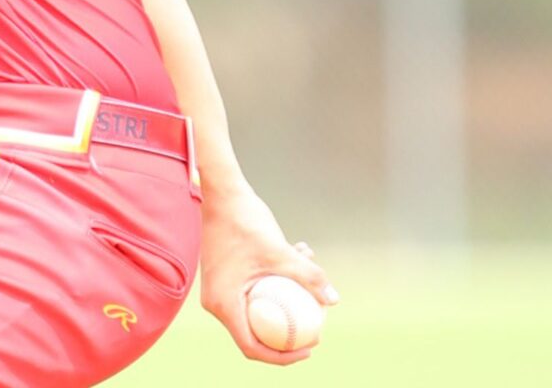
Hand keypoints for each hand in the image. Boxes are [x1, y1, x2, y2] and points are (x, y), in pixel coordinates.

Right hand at [197, 186, 337, 364]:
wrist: (221, 194)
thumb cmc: (245, 222)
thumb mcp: (281, 252)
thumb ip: (308, 276)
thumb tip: (333, 300)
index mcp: (223, 304)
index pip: (252, 346)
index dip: (282, 356)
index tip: (307, 349)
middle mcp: (218, 302)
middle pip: (256, 331)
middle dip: (289, 328)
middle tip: (316, 327)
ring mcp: (221, 290)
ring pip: (259, 308)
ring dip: (288, 295)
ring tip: (311, 266)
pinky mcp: (227, 277)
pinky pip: (256, 290)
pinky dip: (278, 280)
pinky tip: (301, 252)